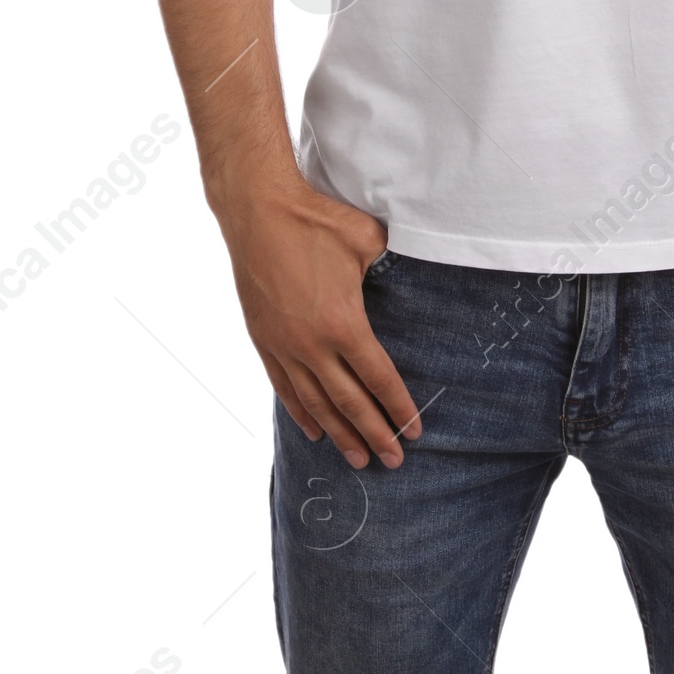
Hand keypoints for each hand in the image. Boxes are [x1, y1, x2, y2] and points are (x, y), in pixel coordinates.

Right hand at [215, 175, 420, 468]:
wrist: (258, 212)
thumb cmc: (316, 221)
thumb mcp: (368, 239)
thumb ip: (392, 262)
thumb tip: (412, 266)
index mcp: (344, 324)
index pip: (379, 378)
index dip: (399, 408)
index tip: (415, 431)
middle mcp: (312, 345)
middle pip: (349, 402)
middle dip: (374, 435)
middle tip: (393, 461)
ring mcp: (284, 346)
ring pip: (316, 403)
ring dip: (339, 434)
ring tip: (358, 459)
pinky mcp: (263, 340)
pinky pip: (284, 388)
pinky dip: (301, 413)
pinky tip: (314, 431)